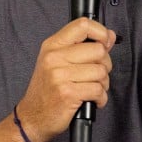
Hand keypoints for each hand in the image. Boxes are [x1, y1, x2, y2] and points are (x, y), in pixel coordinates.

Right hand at [15, 18, 114, 141]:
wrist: (32, 116)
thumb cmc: (47, 89)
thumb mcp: (57, 61)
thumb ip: (81, 47)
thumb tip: (109, 36)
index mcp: (52, 45)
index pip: (82, 25)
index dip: (100, 32)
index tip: (105, 42)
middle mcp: (54, 57)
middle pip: (98, 50)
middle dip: (104, 65)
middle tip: (95, 74)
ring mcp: (60, 75)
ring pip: (101, 72)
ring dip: (103, 84)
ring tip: (91, 89)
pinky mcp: (68, 93)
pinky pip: (98, 90)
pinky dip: (100, 98)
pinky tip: (91, 100)